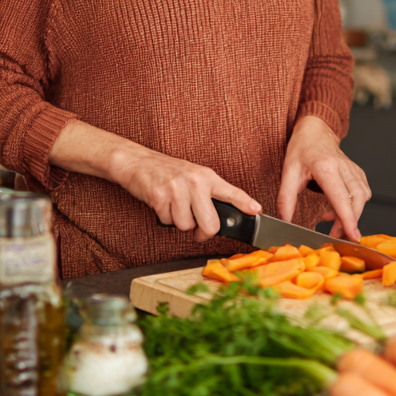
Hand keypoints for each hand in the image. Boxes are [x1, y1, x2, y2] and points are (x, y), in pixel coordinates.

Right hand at [48, 119, 260, 242]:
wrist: (139, 162)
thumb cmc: (169, 174)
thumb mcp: (194, 178)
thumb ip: (209, 196)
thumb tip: (224, 219)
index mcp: (207, 177)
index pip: (231, 192)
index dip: (245, 203)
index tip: (257, 211)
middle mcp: (195, 181)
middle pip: (210, 224)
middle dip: (203, 232)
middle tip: (197, 227)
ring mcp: (177, 188)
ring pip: (186, 226)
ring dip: (179, 222)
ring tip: (174, 206)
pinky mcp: (159, 196)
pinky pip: (167, 221)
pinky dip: (163, 218)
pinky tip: (161, 203)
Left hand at [278, 115, 370, 240]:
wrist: (314, 130)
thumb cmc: (302, 148)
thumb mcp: (288, 172)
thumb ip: (286, 198)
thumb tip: (285, 220)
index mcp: (326, 167)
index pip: (341, 198)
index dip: (348, 219)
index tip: (352, 235)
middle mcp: (343, 167)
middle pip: (356, 201)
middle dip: (349, 222)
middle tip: (334, 234)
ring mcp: (353, 169)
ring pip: (362, 197)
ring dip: (351, 214)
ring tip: (332, 220)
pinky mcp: (357, 171)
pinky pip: (363, 192)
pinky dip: (355, 204)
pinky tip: (338, 206)